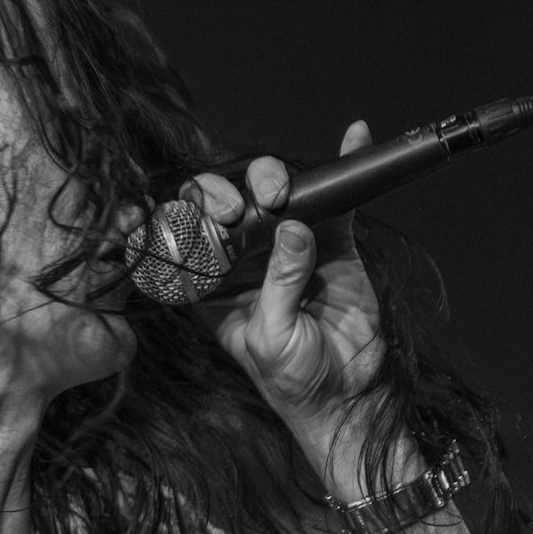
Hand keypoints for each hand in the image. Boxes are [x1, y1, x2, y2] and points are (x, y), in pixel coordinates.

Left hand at [187, 121, 386, 480]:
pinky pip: (335, 200)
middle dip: (223, 194)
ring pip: (273, 193)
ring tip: (280, 193)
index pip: (184, 240)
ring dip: (270, 179)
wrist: (348, 395)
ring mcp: (288, 246)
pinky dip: (344, 167)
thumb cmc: (295, 379)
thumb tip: (294, 229)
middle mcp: (245, 260)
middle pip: (224, 205)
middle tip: (238, 212)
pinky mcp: (331, 242)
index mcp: (213, 286)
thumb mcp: (270, 337)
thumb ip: (278, 283)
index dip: (180, 221)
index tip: (196, 226)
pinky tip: (352, 138)